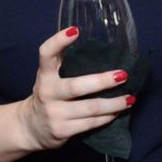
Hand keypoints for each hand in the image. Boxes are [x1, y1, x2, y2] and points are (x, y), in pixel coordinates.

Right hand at [17, 27, 135, 151]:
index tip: (75, 30)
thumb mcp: (50, 77)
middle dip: (102, 81)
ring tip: (129, 98)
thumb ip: (65, 64)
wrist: (31, 128)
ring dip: (113, 103)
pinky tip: (117, 112)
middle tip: (122, 75)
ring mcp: (54, 114)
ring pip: (90, 108)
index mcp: (44, 75)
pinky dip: (107, 117)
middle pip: (76, 86)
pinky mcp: (61, 131)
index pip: (46, 54)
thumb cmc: (49, 95)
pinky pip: (90, 124)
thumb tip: (102, 52)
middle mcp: (47, 93)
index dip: (58, 41)